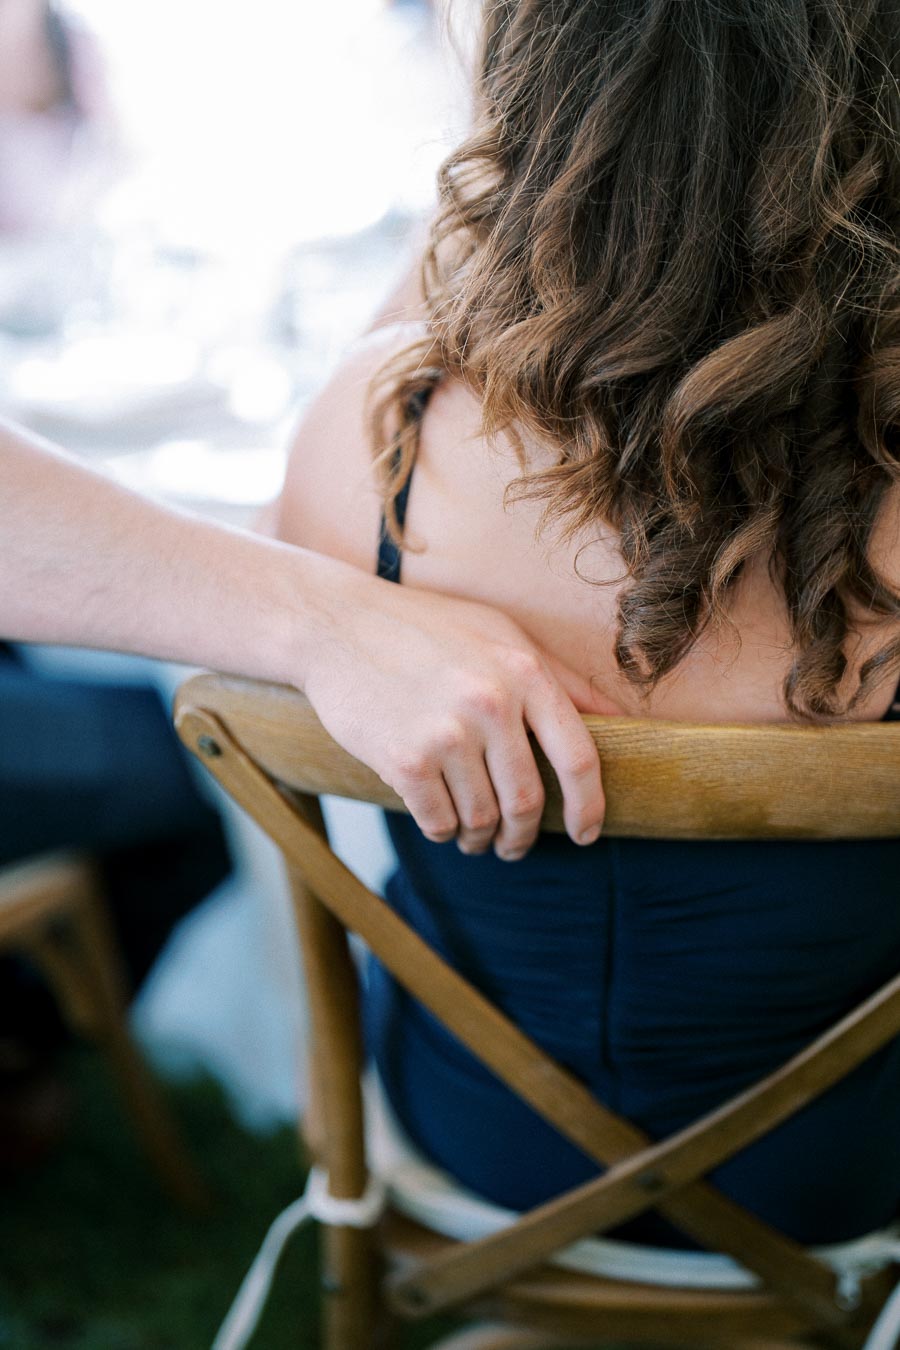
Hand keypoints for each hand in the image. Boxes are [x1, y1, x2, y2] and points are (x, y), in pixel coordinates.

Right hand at [299, 560, 619, 859]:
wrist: (336, 624)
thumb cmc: (426, 629)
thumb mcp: (501, 633)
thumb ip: (560, 678)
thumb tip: (621, 721)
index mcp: (524, 672)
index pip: (579, 757)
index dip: (588, 806)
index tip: (585, 834)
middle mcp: (491, 703)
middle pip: (527, 801)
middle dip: (523, 836)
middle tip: (513, 846)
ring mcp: (446, 732)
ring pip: (481, 818)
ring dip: (479, 837)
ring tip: (471, 833)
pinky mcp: (404, 758)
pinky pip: (438, 822)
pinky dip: (442, 830)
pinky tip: (438, 819)